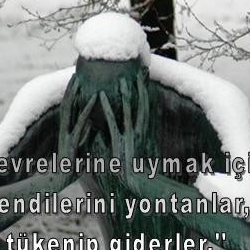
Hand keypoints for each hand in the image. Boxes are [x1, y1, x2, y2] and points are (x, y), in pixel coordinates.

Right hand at [58, 76, 96, 160]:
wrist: (58, 182)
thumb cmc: (71, 168)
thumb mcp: (83, 149)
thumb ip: (88, 136)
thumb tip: (97, 125)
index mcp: (67, 130)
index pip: (69, 108)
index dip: (73, 93)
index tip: (79, 79)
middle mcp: (65, 129)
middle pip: (67, 103)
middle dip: (71, 87)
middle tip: (76, 70)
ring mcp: (66, 134)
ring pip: (70, 108)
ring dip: (75, 92)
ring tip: (80, 77)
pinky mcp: (71, 141)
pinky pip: (80, 122)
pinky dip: (87, 109)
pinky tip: (94, 98)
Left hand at [100, 72, 148, 186]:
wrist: (136, 180)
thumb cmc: (135, 165)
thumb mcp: (136, 146)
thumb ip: (134, 132)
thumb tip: (133, 124)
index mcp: (144, 129)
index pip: (147, 105)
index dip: (146, 90)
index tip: (146, 76)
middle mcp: (140, 130)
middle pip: (143, 103)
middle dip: (142, 86)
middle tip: (141, 69)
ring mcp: (131, 135)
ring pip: (130, 109)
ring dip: (127, 93)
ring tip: (122, 78)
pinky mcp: (120, 141)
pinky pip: (112, 121)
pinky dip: (107, 108)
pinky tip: (101, 96)